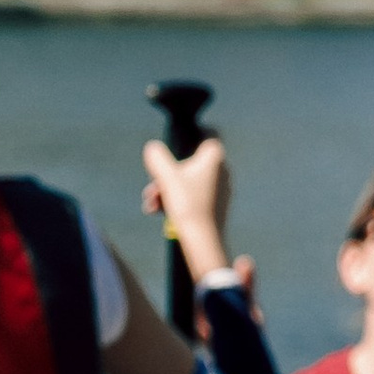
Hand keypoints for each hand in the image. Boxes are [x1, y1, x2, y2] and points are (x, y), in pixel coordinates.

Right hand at [141, 134, 233, 278]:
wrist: (203, 239)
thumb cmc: (187, 204)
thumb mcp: (166, 177)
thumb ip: (157, 158)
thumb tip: (152, 147)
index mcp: (214, 158)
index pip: (208, 135)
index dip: (193, 135)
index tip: (179, 142)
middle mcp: (221, 171)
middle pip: (189, 164)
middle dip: (165, 177)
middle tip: (151, 190)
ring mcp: (220, 190)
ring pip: (188, 183)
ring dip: (167, 191)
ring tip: (151, 206)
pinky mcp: (215, 206)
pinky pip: (193, 197)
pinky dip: (177, 201)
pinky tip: (160, 212)